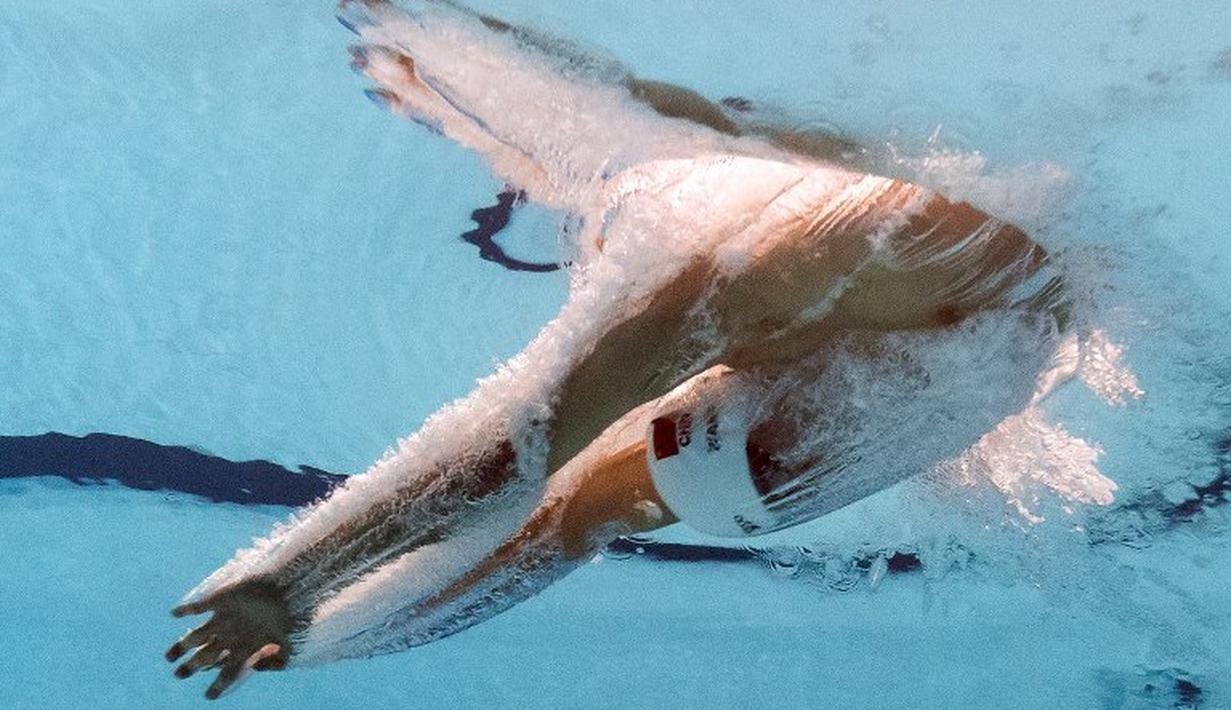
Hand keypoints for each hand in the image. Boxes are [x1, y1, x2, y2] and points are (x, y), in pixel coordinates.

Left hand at [165, 579, 295, 699]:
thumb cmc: (286, 616)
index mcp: (244, 647)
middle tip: (179, 675)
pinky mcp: (220, 600)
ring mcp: (223, 618)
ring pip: (196, 636)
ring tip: (168, 657)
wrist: (286, 587)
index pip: (228, 670)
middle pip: (205, 656)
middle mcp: (230, 635)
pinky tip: (175, 613)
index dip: (219, 684)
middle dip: (191, 667)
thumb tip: (257, 668)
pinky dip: (186, 609)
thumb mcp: (287, 644)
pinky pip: (198, 607)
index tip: (209, 697)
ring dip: (182, 646)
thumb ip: (276, 661)